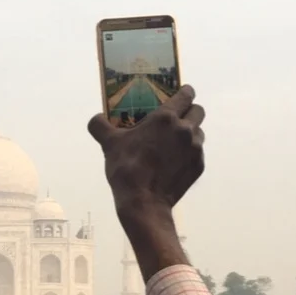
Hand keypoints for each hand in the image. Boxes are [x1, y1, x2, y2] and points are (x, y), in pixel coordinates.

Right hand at [88, 85, 204, 224]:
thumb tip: (96, 119)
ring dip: (190, 134)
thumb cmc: (127, 168)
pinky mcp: (198, 166)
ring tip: (173, 143)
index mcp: (166, 118)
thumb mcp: (109, 144)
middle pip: (198, 111)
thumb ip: (100, 126)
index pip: (186, 94)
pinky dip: (188, 155)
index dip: (185, 92)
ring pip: (199, 133)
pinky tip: (173, 163)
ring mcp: (195, 149)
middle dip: (190, 111)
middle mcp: (185, 129)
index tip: (181, 93)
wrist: (143, 202)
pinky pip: (197, 154)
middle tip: (177, 118)